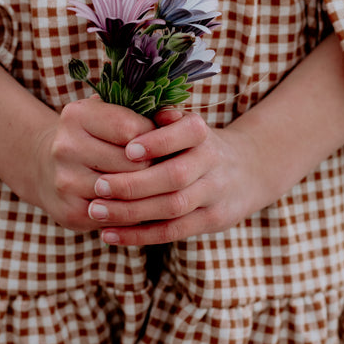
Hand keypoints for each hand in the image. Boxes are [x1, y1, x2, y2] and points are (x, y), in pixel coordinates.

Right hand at [29, 97, 154, 231]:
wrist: (46, 168)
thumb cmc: (93, 137)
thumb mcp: (110, 114)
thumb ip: (144, 112)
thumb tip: (178, 116)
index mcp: (77, 115)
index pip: (133, 129)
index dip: (154, 138)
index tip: (158, 141)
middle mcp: (65, 146)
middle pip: (134, 164)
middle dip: (153, 167)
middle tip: (158, 166)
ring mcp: (65, 181)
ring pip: (128, 192)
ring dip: (145, 191)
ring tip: (148, 183)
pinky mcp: (71, 211)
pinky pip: (119, 217)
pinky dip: (132, 211)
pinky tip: (132, 202)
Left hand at [86, 109, 272, 244]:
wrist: (247, 172)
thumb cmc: (195, 145)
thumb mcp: (185, 125)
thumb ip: (159, 120)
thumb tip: (131, 108)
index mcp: (203, 134)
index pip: (187, 133)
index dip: (159, 142)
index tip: (127, 149)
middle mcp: (213, 162)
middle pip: (175, 176)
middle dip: (134, 183)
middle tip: (99, 185)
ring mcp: (215, 194)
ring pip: (173, 207)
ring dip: (131, 212)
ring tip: (96, 211)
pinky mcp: (212, 220)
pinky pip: (173, 231)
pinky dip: (139, 235)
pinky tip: (110, 234)